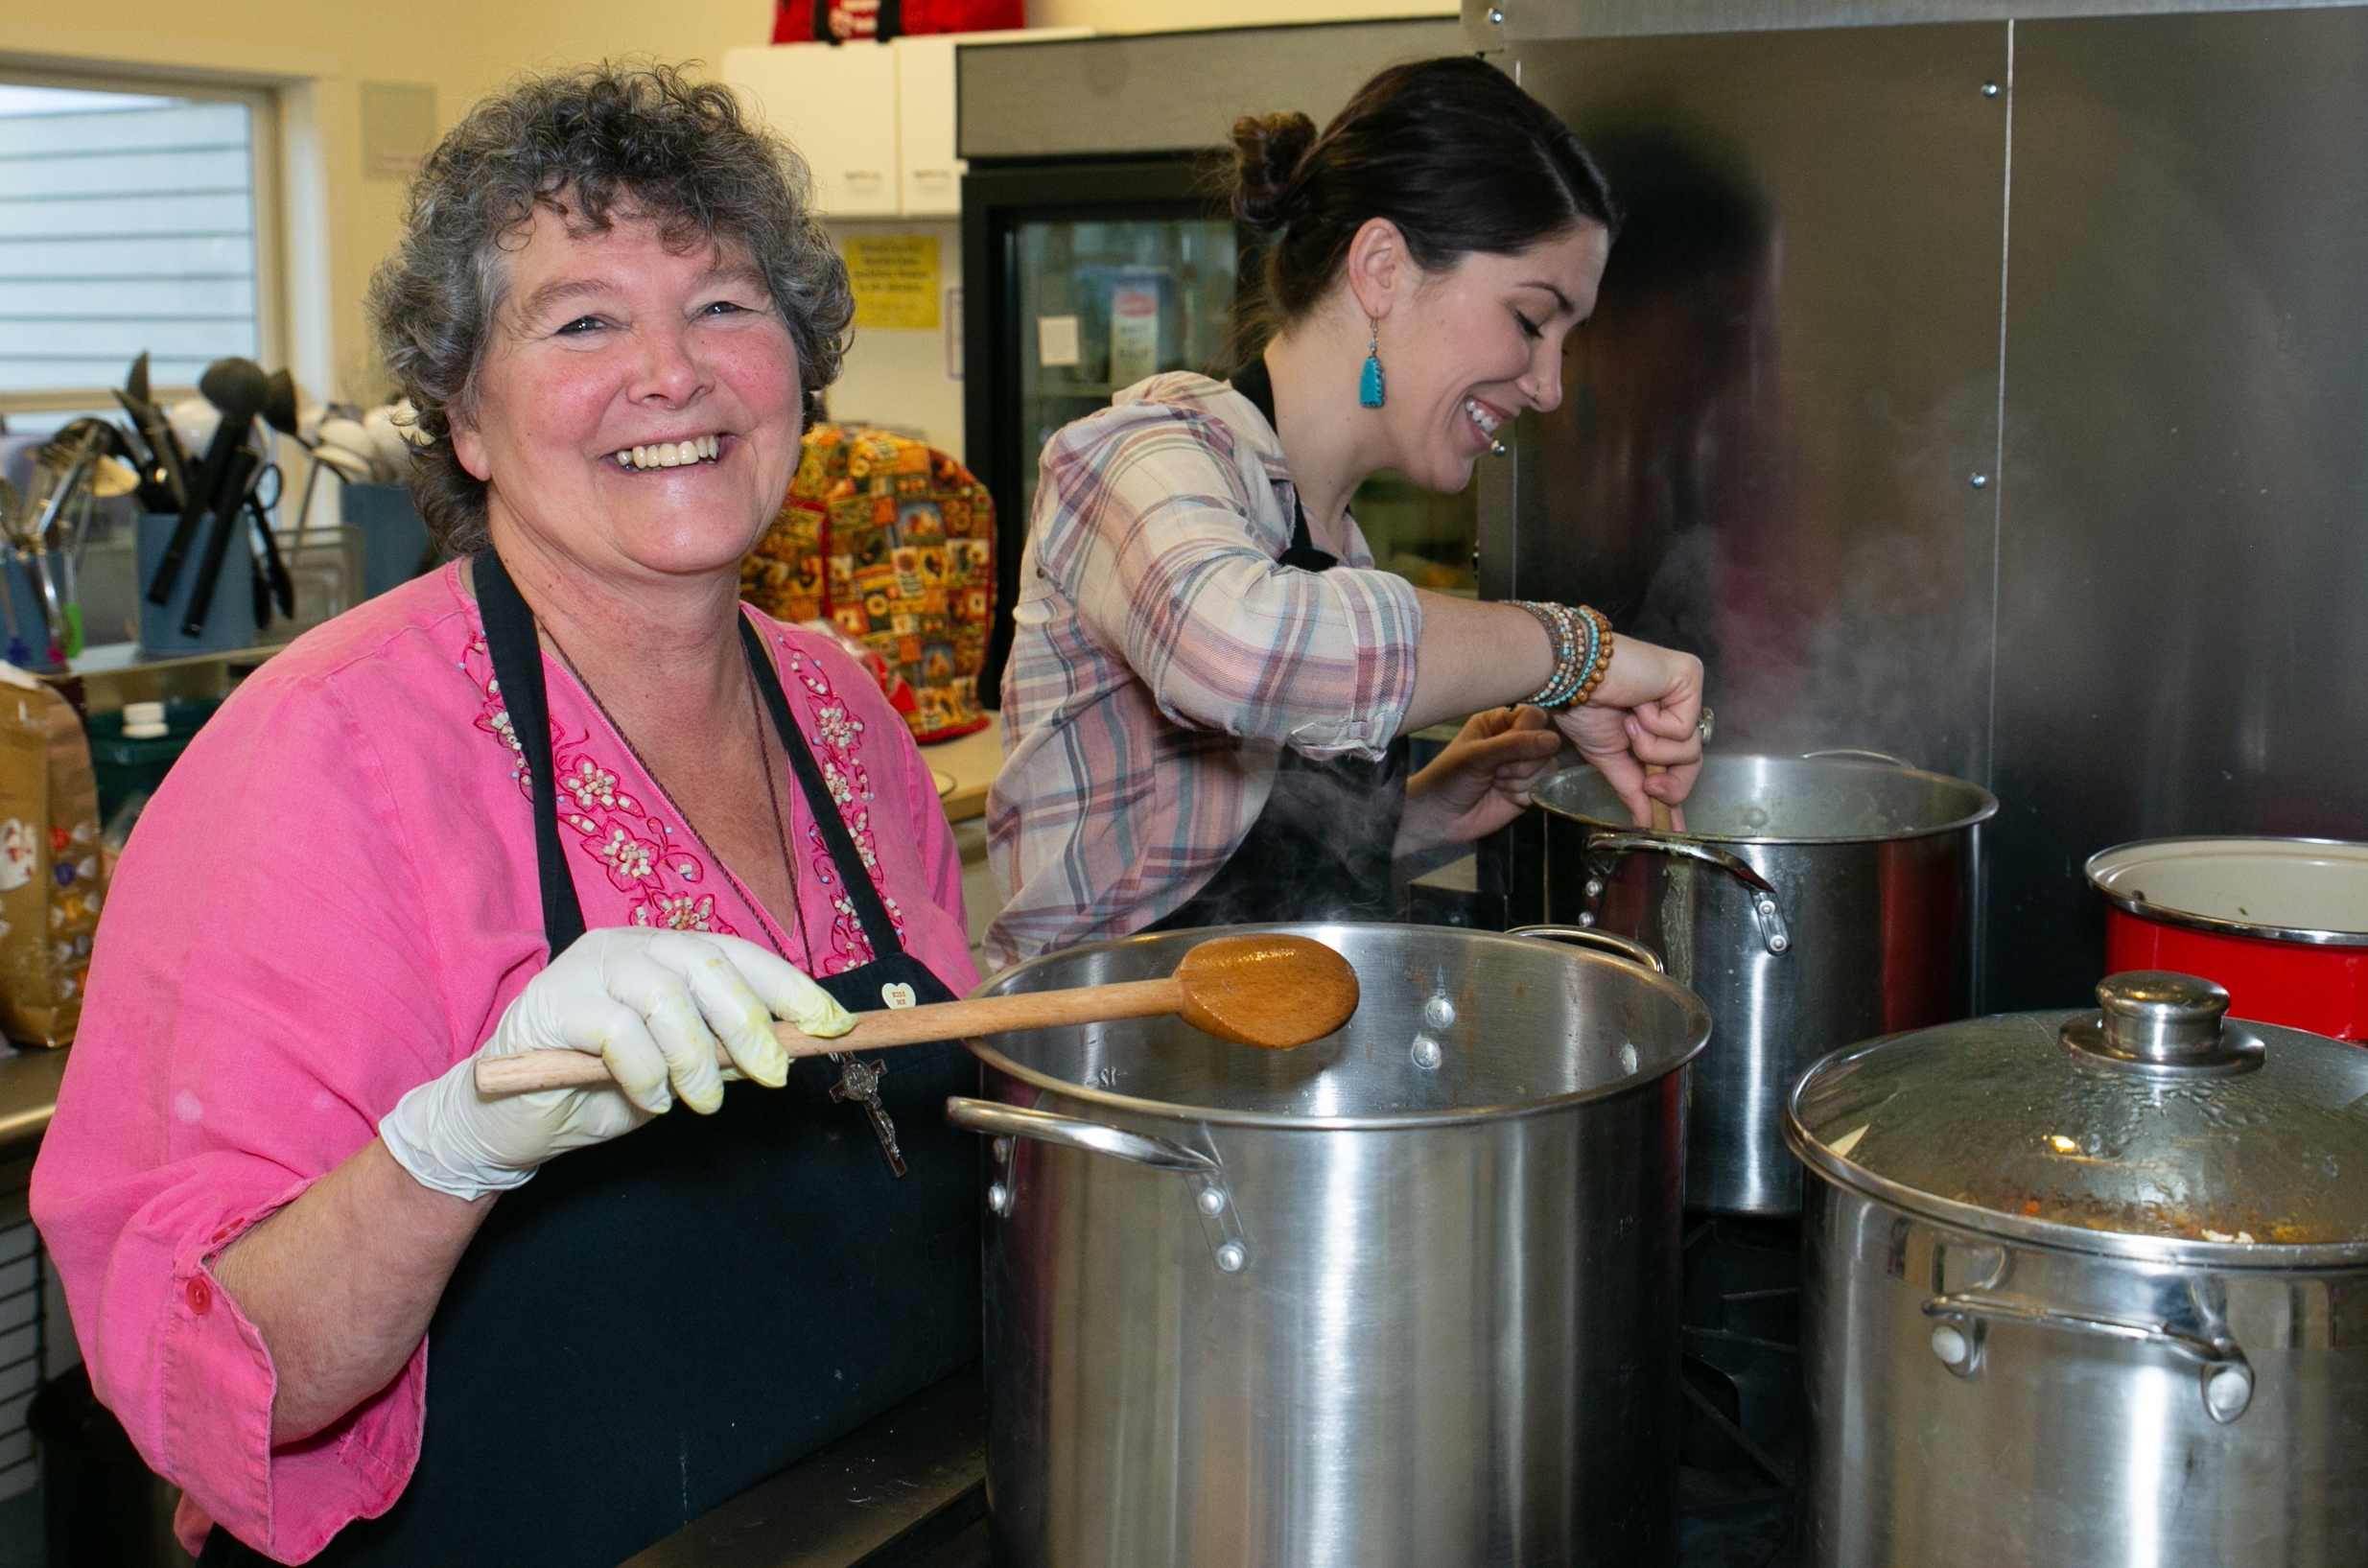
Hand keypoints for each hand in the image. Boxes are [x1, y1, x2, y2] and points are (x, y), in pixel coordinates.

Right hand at [378, 930, 855, 1200]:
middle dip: (750, 1024)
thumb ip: (723, 1049)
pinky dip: (646, 1073)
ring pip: (665, 997)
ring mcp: (587, 969)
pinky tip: (648, 1100)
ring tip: (699, 1100)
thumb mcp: (679, 1067)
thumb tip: (791, 1046)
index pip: (739, 954)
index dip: (790, 988)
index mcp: (665, 952)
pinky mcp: (552, 1003)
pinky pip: (619, 1032)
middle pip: (707, 965)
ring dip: (696, 1059)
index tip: (833, 1025)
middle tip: (772, 1075)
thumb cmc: (601, 1088)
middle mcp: (628, 946)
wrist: (510, 1118)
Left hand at [1396, 706, 1564, 856]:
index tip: (1506, 748)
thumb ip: (1514, 745)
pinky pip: (1544, 787)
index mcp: (1499, 721)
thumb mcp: (1477, 756)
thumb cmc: (1449, 778)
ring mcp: (1524, 766)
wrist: (1440, 817)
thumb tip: (1553, 741)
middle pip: (1546, 743)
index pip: (1534, 717)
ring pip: (1548, 766)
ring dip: (1520, 780)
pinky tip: (1503, 796)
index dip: (1527, 734)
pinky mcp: (1529, 789)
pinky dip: (1523, 795)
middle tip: (1495, 771)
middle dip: (1521, 763)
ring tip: (1496, 783)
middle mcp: (1515, 740)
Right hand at [1550, 635, 1705, 829]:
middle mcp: (1676, 701)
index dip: (1674, 793)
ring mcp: (1685, 688)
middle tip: (1650, 785)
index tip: (1675, 826)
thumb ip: (1632, 788)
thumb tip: (1645, 822)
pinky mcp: (1690, 676)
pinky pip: (1685, 725)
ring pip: (1690, 747)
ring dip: (1652, 746)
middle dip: (1671, 783)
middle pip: (1691, 760)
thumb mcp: (1608, 757)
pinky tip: (1638, 705)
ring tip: (1630, 722)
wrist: (1568, 676)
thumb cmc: (1580, 704)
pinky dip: (1656, 726)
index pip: (1677, 762)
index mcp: (1657, 719)